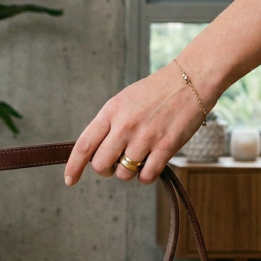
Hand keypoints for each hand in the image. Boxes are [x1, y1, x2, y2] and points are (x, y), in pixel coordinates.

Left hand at [64, 63, 207, 185]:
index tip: (69, 180)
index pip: (84, 145)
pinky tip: (150, 164)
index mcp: (111, 112)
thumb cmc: (155, 92)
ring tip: (138, 157)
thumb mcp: (123, 101)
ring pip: (123, 174)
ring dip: (128, 172)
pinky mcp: (166, 147)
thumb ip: (107, 125)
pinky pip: (146, 176)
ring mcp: (146, 137)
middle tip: (115, 163)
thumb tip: (94, 152)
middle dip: (105, 169)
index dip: (74, 166)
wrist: (190, 80)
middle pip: (101, 165)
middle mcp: (125, 125)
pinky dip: (145, 177)